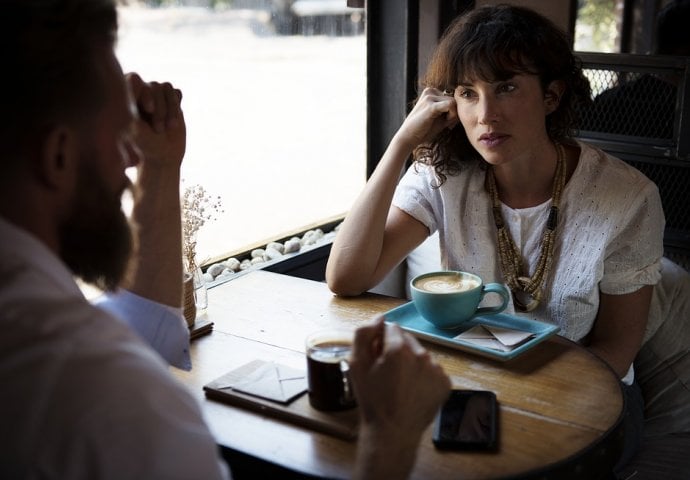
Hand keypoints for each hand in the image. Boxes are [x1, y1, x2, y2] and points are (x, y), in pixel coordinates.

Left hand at [125, 72, 185, 170]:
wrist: (162, 155)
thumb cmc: (144, 143)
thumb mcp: (134, 125)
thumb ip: (132, 102)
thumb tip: (134, 78)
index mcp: (125, 96)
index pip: (134, 79)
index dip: (144, 92)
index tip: (148, 110)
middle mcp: (139, 91)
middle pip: (153, 85)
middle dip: (160, 109)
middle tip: (158, 129)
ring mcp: (156, 94)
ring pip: (166, 87)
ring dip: (170, 110)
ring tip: (166, 128)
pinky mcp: (171, 99)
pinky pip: (177, 92)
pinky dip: (176, 108)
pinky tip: (173, 123)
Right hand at [350, 317, 449, 478]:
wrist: (392, 432)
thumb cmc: (372, 399)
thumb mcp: (356, 364)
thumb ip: (364, 334)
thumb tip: (380, 318)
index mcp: (399, 349)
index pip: (391, 328)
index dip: (381, 341)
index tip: (377, 357)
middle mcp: (422, 354)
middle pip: (407, 340)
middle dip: (397, 350)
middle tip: (388, 372)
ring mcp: (436, 369)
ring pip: (421, 354)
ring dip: (411, 362)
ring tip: (401, 383)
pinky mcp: (446, 382)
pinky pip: (432, 370)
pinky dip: (424, 375)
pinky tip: (413, 390)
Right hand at [394, 87, 458, 149]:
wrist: (409, 137)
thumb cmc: (424, 129)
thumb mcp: (440, 117)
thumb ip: (451, 110)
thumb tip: (466, 105)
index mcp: (431, 92)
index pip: (452, 97)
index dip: (453, 111)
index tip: (447, 121)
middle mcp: (430, 91)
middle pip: (454, 99)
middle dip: (453, 113)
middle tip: (446, 124)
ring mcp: (429, 96)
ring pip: (454, 102)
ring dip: (452, 115)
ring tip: (443, 124)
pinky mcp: (430, 105)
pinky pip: (451, 105)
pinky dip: (452, 116)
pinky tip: (445, 124)